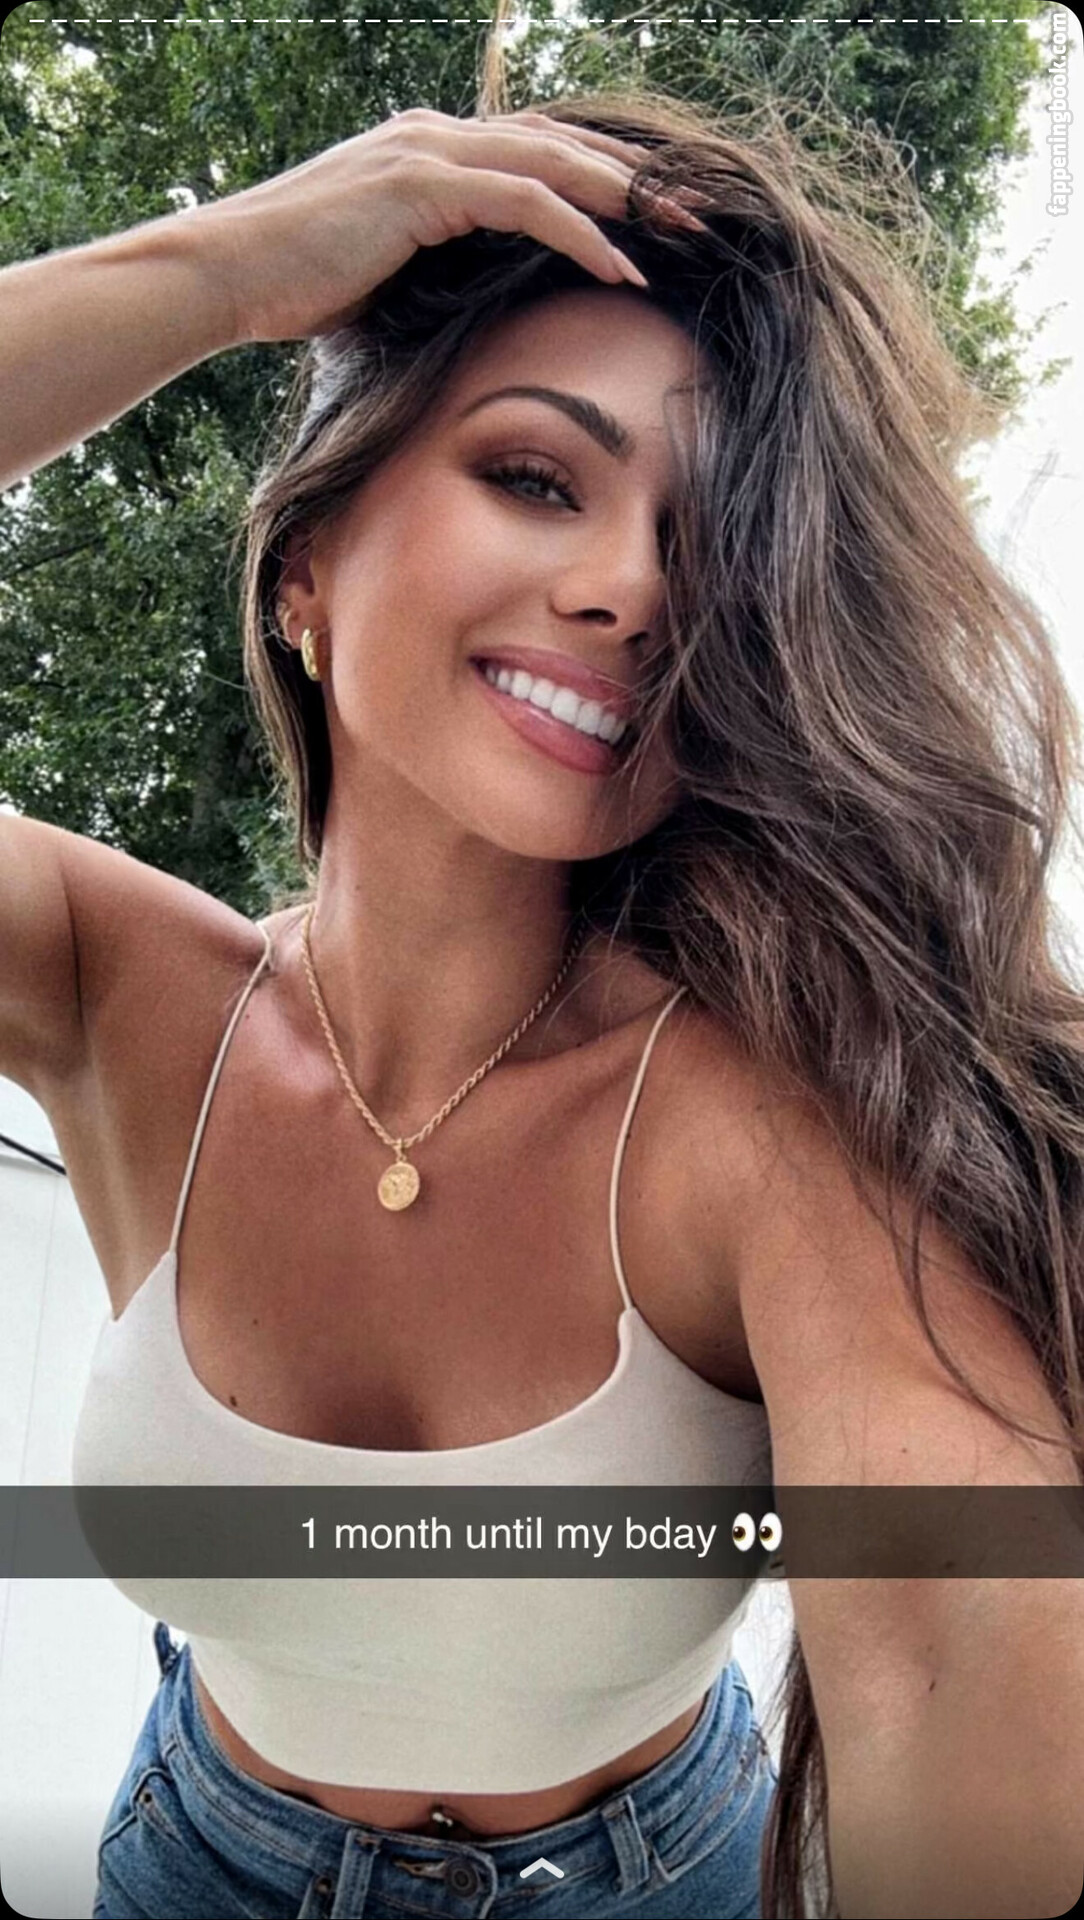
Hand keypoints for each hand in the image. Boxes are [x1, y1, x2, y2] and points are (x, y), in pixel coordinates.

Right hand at [180, 108, 659, 345]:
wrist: (227, 274)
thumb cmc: (291, 288)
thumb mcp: (377, 275)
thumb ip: (428, 271)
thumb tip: (466, 316)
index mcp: (428, 154)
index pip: (533, 155)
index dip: (598, 183)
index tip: (652, 224)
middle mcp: (435, 137)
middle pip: (560, 146)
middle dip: (633, 182)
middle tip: (694, 217)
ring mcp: (429, 152)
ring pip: (554, 161)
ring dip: (625, 199)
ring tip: (680, 234)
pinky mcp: (423, 183)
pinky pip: (525, 199)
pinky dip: (578, 229)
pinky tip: (618, 265)